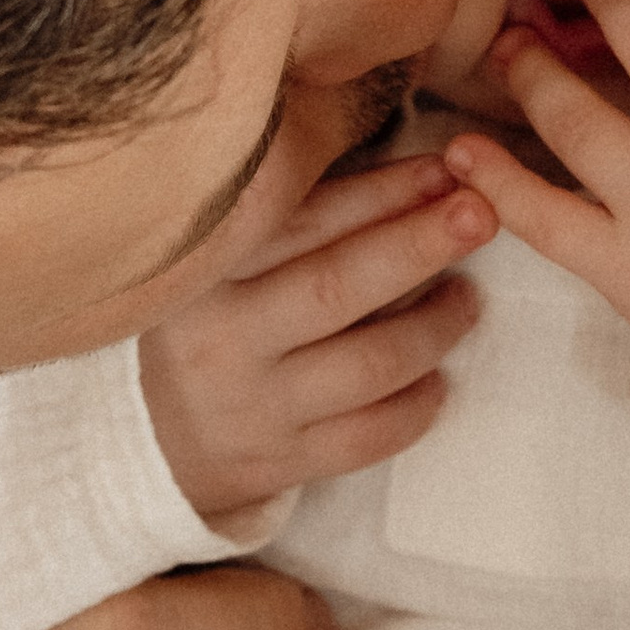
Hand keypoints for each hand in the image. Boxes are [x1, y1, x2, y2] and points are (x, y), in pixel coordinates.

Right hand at [140, 151, 495, 518]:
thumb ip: (290, 215)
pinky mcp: (282, 462)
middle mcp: (222, 338)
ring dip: (436, 325)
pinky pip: (372, 436)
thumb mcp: (220, 261)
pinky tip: (439, 376)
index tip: (441, 169)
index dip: (381, 191)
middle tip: (481, 215)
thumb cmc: (208, 323)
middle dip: (419, 245)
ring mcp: (254, 407)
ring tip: (467, 297)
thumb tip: (406, 166)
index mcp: (204, 271)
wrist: (148, 438)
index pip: (302, 220)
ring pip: (370, 364)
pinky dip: (419, 403)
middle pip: (339, 287)